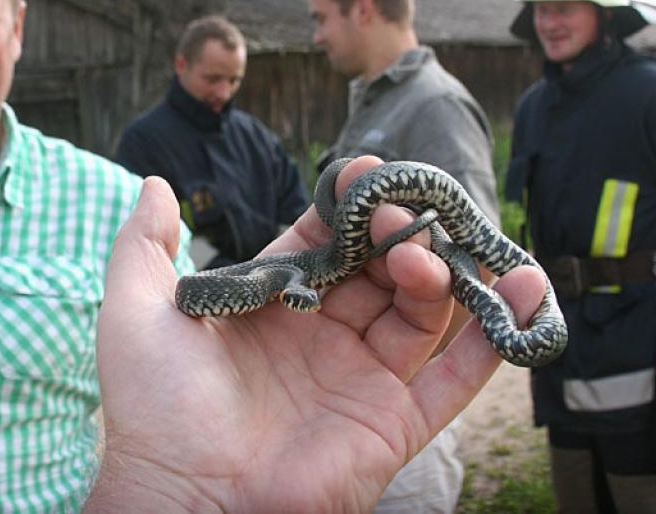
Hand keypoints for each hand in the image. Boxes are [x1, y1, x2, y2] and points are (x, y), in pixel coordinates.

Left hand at [88, 156, 544, 511]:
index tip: (368, 175)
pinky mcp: (396, 422)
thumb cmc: (153, 408)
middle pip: (384, 267)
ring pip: (426, 312)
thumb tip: (155, 185)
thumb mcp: (135, 311)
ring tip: (436, 258)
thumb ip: (143, 245)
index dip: (351, 205)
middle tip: (405, 220)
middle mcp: (325, 332)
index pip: (329, 237)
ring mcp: (364, 376)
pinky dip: (495, 337)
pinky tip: (521, 293)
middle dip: (401, 235)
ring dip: (446, 276)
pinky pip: (456, 376)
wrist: (183, 499)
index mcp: (275, 301)